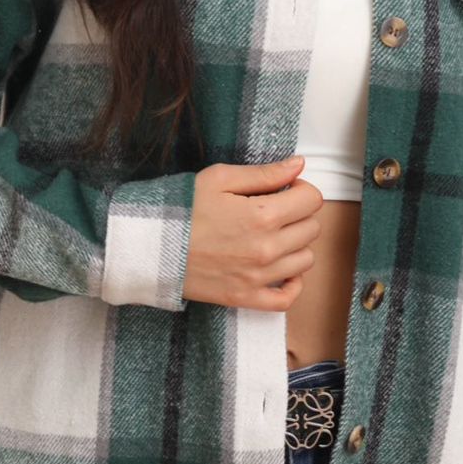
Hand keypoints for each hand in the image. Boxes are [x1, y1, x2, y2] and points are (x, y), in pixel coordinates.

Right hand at [182, 154, 324, 309]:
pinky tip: (283, 270)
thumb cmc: (181, 210)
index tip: (286, 189)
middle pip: (311, 229)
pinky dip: (292, 285)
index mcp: (262, 215)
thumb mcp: (220, 179)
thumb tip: (298, 165)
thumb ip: (264, 173)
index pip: (312, 200)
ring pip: (305, 260)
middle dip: (299, 214)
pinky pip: (286, 298)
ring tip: (274, 236)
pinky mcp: (245, 297)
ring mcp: (257, 277)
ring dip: (296, 245)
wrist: (150, 247)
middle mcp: (266, 249)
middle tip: (277, 210)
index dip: (301, 189)